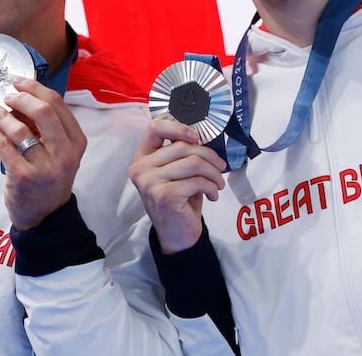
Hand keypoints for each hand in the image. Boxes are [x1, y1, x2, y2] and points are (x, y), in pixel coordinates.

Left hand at [0, 76, 85, 230]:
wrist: (45, 215)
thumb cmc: (49, 176)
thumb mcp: (59, 150)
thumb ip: (46, 125)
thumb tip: (21, 94)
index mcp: (77, 141)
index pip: (57, 104)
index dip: (35, 88)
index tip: (18, 82)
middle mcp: (65, 153)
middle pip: (43, 111)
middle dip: (20, 97)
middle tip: (6, 95)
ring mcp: (45, 167)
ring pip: (20, 129)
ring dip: (2, 115)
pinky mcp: (24, 177)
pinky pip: (4, 146)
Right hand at [129, 117, 226, 253]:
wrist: (176, 235)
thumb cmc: (180, 199)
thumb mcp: (178, 172)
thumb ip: (182, 153)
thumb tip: (204, 133)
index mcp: (142, 157)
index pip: (155, 128)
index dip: (179, 126)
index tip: (198, 136)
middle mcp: (141, 168)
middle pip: (183, 146)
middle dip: (209, 156)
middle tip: (220, 167)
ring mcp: (150, 182)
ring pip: (194, 162)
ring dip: (214, 173)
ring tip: (218, 183)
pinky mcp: (164, 195)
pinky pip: (197, 181)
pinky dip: (211, 187)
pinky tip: (213, 195)